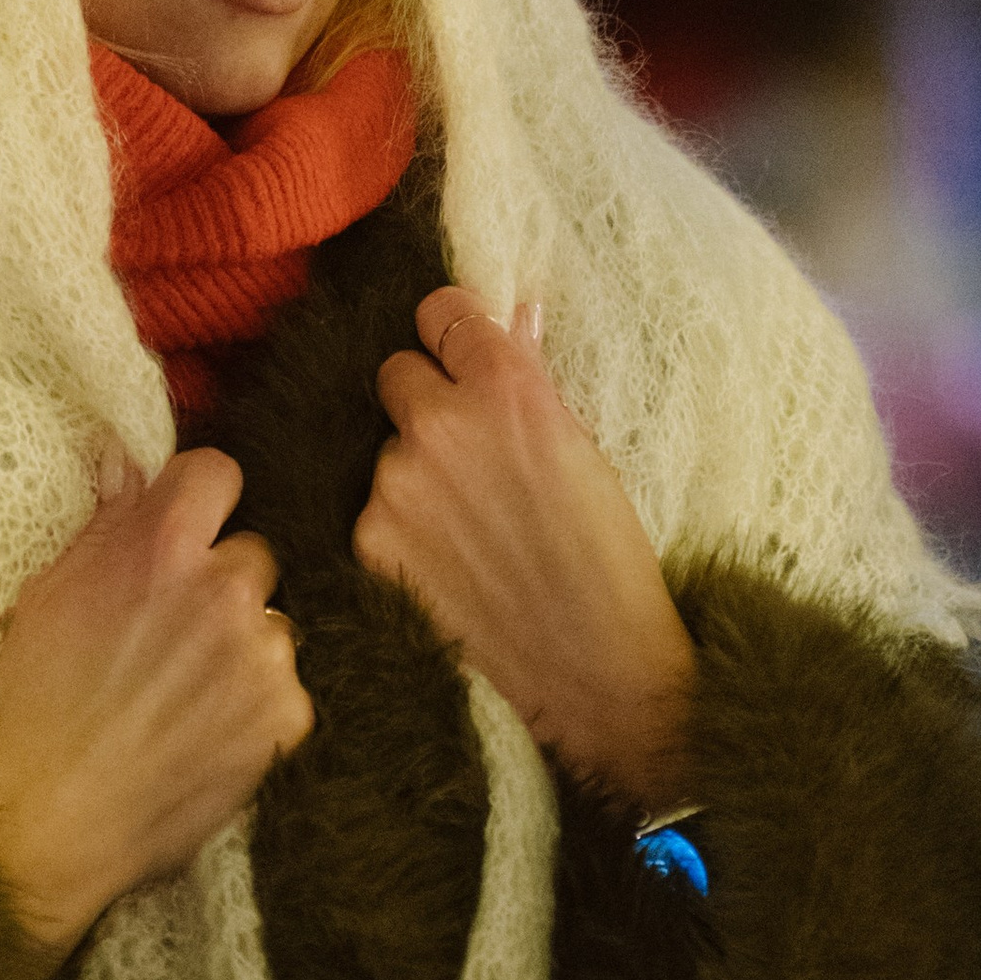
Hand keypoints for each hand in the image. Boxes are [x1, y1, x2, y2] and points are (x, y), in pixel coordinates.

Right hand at [0, 448, 311, 968]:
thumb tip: (125, 458)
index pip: (218, 474)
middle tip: (170, 635)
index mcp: (163, 543)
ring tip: (182, 696)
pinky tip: (204, 731)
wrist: (51, 817)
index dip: (195, 503)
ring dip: (241, 647)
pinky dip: (255, 706)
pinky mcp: (286, 716)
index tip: (181, 535)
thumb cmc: (35, 702)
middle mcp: (226, 588)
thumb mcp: (52, 589)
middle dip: (217, 585)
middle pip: (250, 556)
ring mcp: (263, 654)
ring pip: (270, 625)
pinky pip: (285, 687)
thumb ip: (107, 520)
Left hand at [355, 288, 696, 806]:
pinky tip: (452, 563)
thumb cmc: (608, 556)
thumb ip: (531, 378)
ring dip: (418, 473)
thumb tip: (513, 316)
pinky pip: (376, 509)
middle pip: (397, 371)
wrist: (596, 669)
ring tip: (474, 528)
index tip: (459, 351)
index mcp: (505, 387)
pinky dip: (404, 529)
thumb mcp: (583, 447)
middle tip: (468, 452)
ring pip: (388, 449)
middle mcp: (440, 422)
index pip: (441, 311)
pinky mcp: (372, 538)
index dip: (451, 333)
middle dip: (427, 399)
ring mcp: (397, 482)